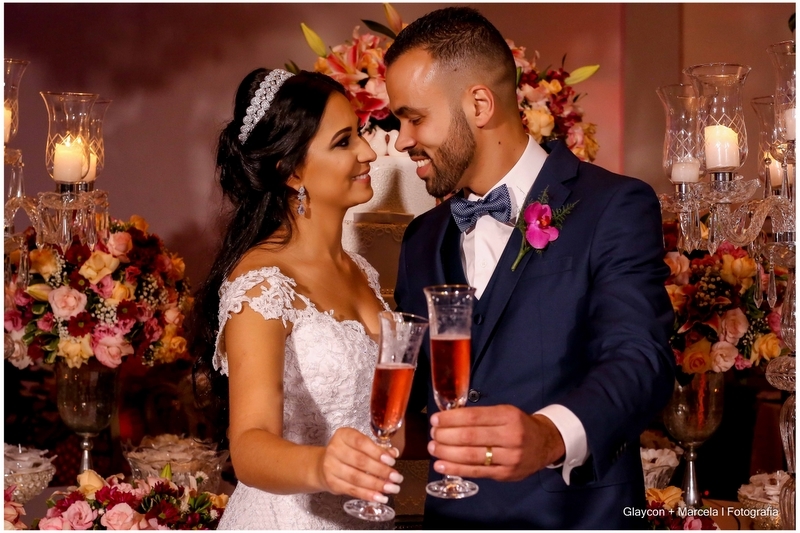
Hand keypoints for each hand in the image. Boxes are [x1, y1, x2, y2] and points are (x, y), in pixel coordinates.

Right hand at [318, 427, 403, 503]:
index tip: (391, 461)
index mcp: (343, 435)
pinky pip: (352, 490)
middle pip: (360, 461)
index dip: (377, 452)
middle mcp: (334, 449)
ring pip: (357, 478)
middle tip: (396, 477)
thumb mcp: (359, 444)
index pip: (361, 443)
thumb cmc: (346, 452)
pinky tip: (379, 497)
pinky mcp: (332, 483)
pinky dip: (367, 494)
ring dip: (376, 484)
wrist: (322, 465)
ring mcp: (331, 467)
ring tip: (391, 488)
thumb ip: (376, 448)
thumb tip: (394, 453)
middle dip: (381, 471)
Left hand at [427, 405, 564, 481]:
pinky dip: (456, 469)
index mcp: (508, 416)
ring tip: (433, 448)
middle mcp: (510, 436)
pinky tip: (441, 465)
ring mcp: (509, 457)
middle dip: (446, 436)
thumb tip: (447, 419)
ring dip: (447, 453)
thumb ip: (480, 416)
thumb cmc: (518, 425)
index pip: (474, 417)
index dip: (451, 419)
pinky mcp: (505, 474)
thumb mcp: (504, 412)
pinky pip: (476, 472)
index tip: (435, 419)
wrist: (545, 444)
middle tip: (432, 434)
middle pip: (470, 437)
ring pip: (471, 456)